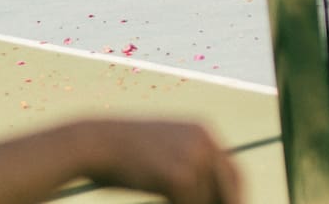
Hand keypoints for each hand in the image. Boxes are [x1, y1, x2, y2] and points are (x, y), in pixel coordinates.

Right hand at [79, 119, 242, 203]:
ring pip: (205, 199)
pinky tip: (154, 191)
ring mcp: (194, 157)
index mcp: (201, 131)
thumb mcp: (162, 150)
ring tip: (156, 187)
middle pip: (230, 186)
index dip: (234, 194)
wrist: (95, 143)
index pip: (233, 171)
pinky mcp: (181, 177)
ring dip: (187, 203)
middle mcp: (204, 140)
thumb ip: (188, 166)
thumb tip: (209, 196)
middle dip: (226, 203)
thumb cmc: (122, 153)